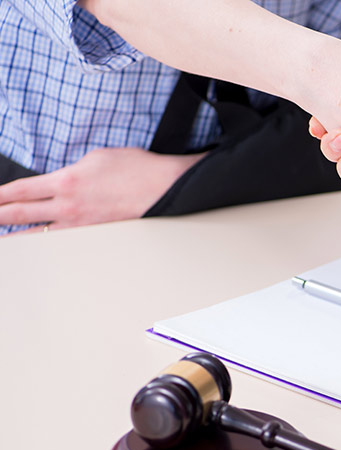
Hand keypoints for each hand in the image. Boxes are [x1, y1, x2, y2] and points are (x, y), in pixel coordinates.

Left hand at [0, 148, 203, 234]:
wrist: (165, 187)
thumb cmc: (136, 168)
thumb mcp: (95, 158)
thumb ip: (69, 170)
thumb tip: (59, 181)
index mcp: (66, 180)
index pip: (19, 191)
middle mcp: (69, 206)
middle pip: (19, 214)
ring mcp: (82, 224)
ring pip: (37, 233)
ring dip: (15, 235)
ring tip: (3, 238)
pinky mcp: (95, 234)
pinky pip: (62, 238)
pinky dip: (44, 239)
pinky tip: (37, 241)